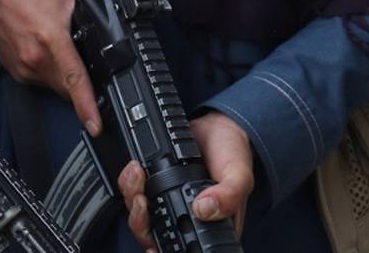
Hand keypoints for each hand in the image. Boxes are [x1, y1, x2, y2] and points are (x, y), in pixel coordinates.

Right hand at [0, 0, 101, 135]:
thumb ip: (90, 14)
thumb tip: (111, 28)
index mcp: (52, 39)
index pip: (74, 78)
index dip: (86, 105)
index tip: (95, 125)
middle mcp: (36, 58)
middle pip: (68, 88)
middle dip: (79, 82)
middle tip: (79, 59)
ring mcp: (24, 67)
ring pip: (55, 86)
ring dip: (62, 76)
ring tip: (55, 48)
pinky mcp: (16, 72)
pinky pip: (41, 81)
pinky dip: (47, 72)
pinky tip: (42, 52)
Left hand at [119, 112, 251, 250]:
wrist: (219, 127)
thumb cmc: (234, 155)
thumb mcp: (239, 176)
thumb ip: (228, 195)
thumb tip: (205, 210)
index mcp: (209, 226)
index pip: (183, 248)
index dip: (164, 250)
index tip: (153, 247)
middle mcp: (186, 217)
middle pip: (153, 234)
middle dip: (141, 221)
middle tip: (143, 201)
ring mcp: (168, 200)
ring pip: (140, 213)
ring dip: (133, 198)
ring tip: (138, 176)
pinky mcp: (155, 182)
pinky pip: (134, 190)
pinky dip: (130, 182)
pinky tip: (135, 169)